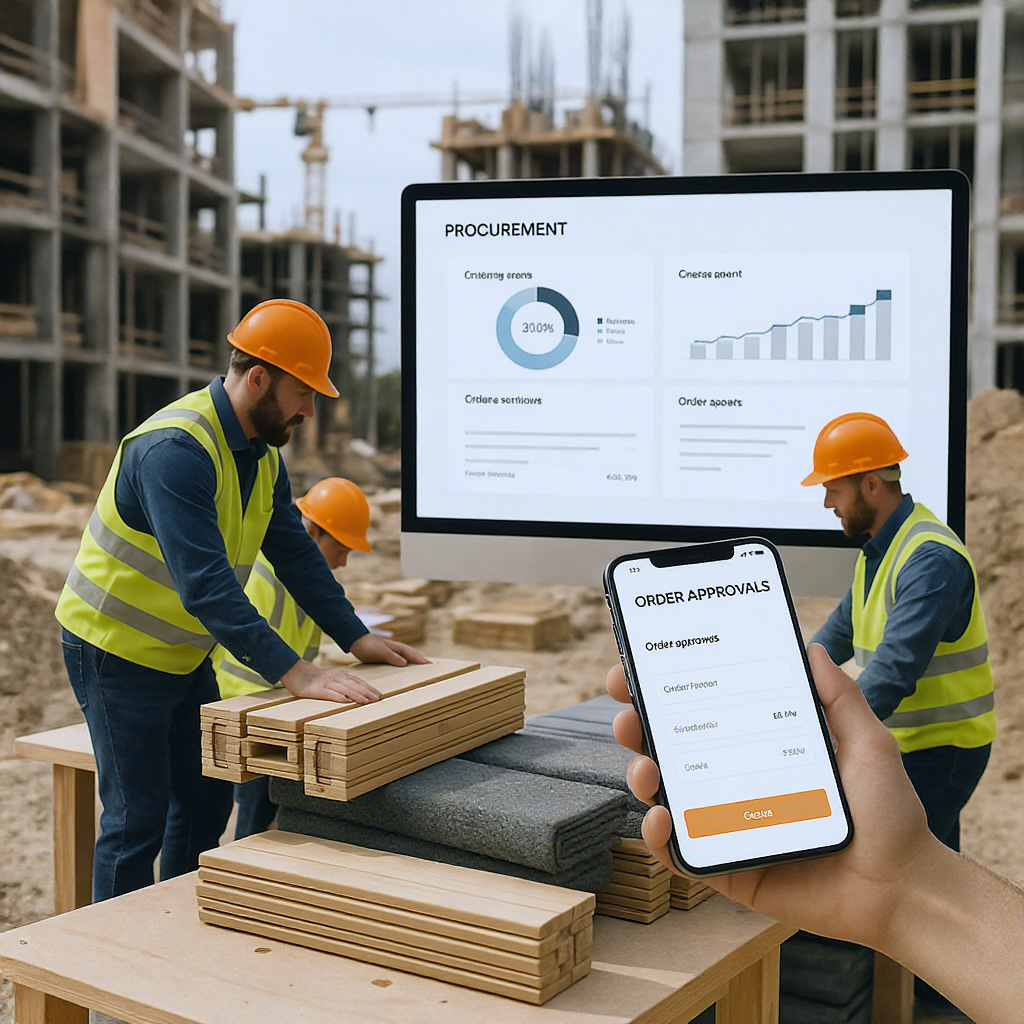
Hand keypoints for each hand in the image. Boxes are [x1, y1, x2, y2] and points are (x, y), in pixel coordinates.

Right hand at [280, 658, 381, 703]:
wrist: (296, 672)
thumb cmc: (315, 678)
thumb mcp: (333, 678)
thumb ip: (344, 683)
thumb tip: (358, 692)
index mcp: (341, 675)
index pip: (358, 682)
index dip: (369, 688)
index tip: (379, 695)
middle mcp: (336, 677)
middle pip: (355, 685)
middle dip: (367, 692)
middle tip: (377, 699)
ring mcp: (327, 683)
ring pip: (345, 689)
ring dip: (357, 695)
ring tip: (367, 701)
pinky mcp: (318, 689)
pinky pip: (330, 693)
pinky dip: (339, 697)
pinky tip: (346, 702)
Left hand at [350, 633, 428, 666]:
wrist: (356, 642)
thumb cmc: (368, 646)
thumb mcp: (380, 651)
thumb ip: (392, 657)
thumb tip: (405, 663)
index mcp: (398, 648)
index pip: (414, 654)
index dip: (422, 660)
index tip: (432, 666)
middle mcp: (397, 650)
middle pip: (413, 656)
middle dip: (422, 662)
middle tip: (431, 669)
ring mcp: (392, 654)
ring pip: (407, 659)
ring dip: (414, 664)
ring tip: (421, 672)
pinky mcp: (387, 658)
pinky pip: (400, 663)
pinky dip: (405, 667)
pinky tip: (404, 673)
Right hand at [607, 644, 932, 950]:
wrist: (904, 888)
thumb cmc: (888, 815)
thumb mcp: (867, 744)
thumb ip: (840, 698)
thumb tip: (811, 648)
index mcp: (759, 749)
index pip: (703, 713)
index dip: (665, 691)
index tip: (638, 668)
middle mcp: (735, 783)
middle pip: (671, 750)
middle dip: (636, 727)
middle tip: (627, 713)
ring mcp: (727, 826)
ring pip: (665, 797)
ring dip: (642, 777)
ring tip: (646, 766)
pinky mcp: (727, 868)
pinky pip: (679, 854)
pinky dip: (658, 837)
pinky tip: (662, 817)